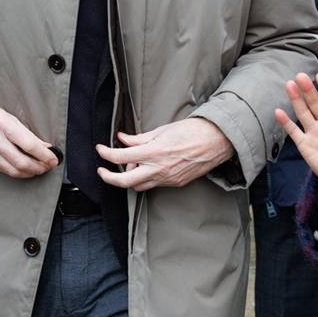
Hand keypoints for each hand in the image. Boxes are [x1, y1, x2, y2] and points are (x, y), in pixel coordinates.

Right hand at [0, 97, 58, 178]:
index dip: (45, 155)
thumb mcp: (7, 116)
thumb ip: (25, 132)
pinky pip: (3, 170)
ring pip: (13, 170)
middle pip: (22, 162)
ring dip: (30, 173)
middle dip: (39, 167)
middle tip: (48, 166)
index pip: (29, 145)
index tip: (54, 158)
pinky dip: (17, 172)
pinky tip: (24, 170)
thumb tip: (44, 146)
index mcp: (3, 124)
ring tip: (39, 169)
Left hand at [96, 118, 233, 190]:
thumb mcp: (162, 130)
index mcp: (154, 153)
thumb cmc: (192, 131)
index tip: (100, 149)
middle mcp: (159, 169)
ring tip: (131, 164)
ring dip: (129, 178)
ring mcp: (167, 179)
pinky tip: (146, 167)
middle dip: (109, 177)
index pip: (121, 156)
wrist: (217, 141)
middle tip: (102, 171)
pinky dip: (145, 178)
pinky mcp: (175, 183)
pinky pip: (154, 184)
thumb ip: (140, 138)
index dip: (106, 153)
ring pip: (139, 186)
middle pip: (124, 182)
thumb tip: (123, 139)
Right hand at [273, 73, 317, 207]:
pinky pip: (294, 132)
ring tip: (289, 85)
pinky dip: (286, 123)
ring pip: (303, 112)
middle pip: (315, 102)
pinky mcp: (305, 145)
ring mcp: (314, 132)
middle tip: (301, 76)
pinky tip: (278, 112)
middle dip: (308, 89)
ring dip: (296, 99)